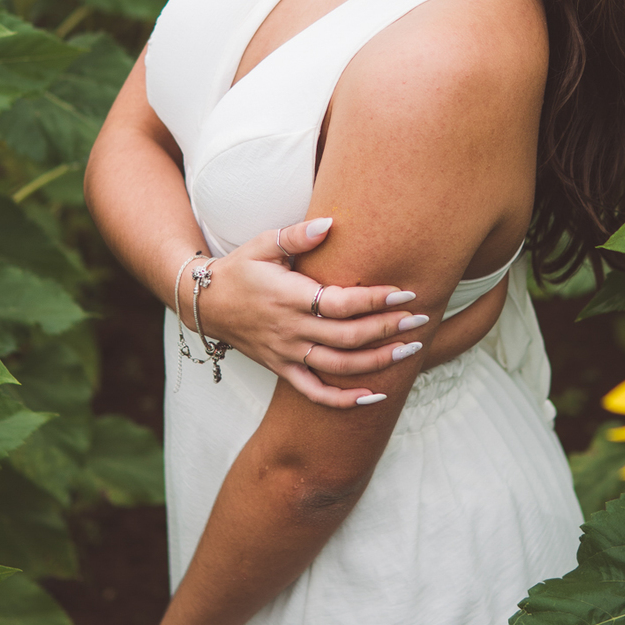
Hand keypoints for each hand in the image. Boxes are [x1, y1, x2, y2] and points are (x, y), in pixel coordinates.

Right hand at [186, 217, 427, 408]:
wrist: (204, 303)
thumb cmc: (239, 268)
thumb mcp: (263, 244)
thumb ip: (297, 236)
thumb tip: (330, 224)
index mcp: (289, 296)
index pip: (341, 303)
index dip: (375, 301)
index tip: (405, 293)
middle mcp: (290, 330)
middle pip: (348, 337)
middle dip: (387, 330)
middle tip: (421, 320)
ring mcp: (286, 354)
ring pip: (338, 367)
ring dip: (377, 362)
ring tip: (410, 351)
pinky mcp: (281, 369)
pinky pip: (314, 392)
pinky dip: (343, 400)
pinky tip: (374, 396)